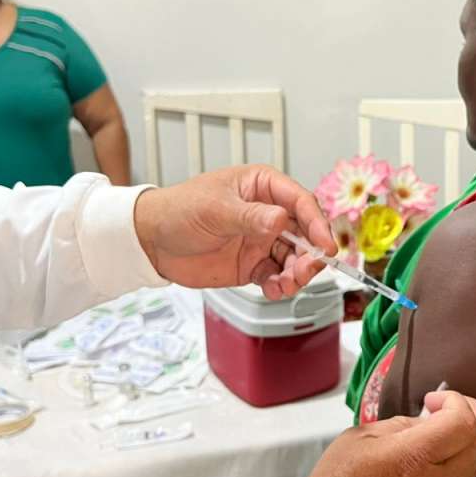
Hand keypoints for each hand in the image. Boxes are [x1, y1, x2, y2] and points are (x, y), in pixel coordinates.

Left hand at [133, 165, 334, 298]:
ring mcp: (261, 240)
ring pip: (295, 258)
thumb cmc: (179, 210)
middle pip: (305, 233)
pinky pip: (276, 276)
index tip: (325, 245)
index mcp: (262, 187)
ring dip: (298, 273)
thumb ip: (250, 217)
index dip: (317, 223)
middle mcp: (268, 213)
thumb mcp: (215, 209)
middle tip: (306, 271)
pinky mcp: (252, 264)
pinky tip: (274, 289)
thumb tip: (282, 220)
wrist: (150, 241)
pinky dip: (280, 285)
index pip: (300, 202)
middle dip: (311, 253)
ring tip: (287, 284)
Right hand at [295, 390, 475, 476]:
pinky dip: (458, 457)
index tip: (433, 399)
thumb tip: (429, 417)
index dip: (456, 401)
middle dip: (473, 413)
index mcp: (413, 459)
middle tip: (448, 405)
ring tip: (438, 428)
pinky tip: (433, 452)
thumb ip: (402, 423)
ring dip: (467, 437)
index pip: (464, 423)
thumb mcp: (361, 437)